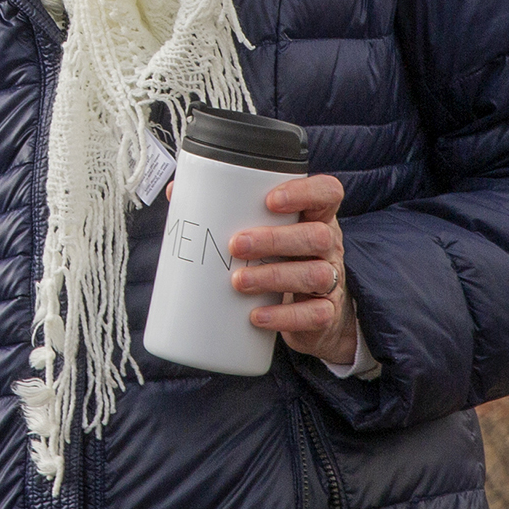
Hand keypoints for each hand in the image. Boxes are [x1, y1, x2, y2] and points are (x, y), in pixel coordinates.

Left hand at [228, 172, 357, 368]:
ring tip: (238, 282)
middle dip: (275, 239)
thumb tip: (177, 191)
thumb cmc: (281, 261)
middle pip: (317, 236)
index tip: (270, 199)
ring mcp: (331, 281)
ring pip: (315, 275)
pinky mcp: (325, 314)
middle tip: (235, 245)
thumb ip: (229, 211)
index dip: (304, 192)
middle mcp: (329, 246)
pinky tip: (257, 316)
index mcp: (315, 218)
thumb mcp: (267, 233)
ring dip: (273, 277)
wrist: (314, 315)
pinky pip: (313, 315)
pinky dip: (283, 317)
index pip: (327, 193)